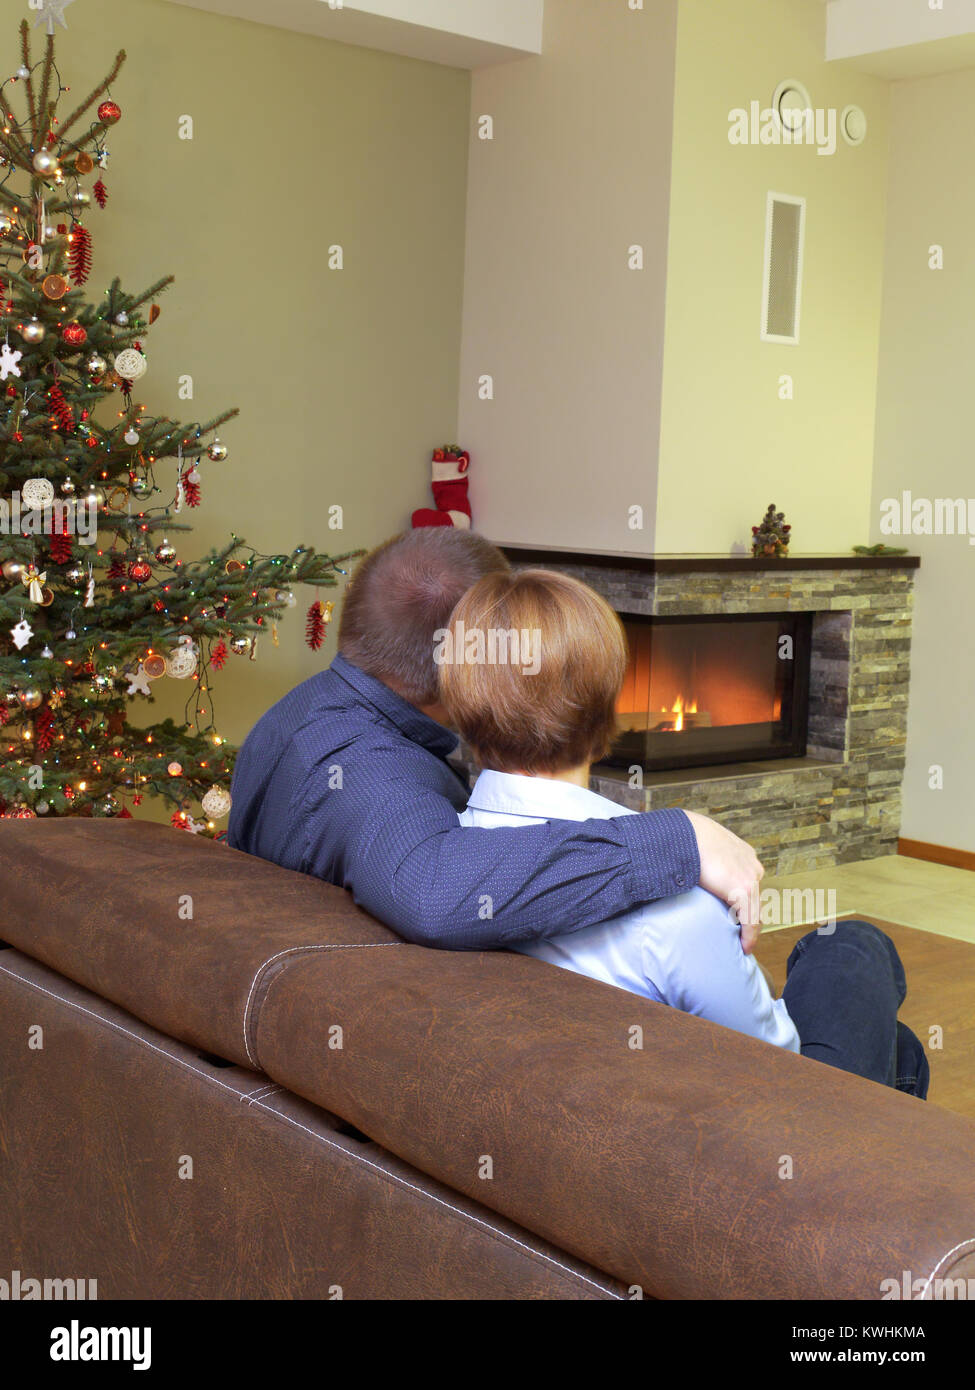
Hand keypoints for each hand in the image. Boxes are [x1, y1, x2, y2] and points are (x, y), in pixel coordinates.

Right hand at [684, 810, 763, 952]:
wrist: (684, 835)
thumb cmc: (686, 838)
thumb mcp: (701, 847)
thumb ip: (707, 859)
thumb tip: (695, 868)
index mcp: (743, 854)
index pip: (749, 884)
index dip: (745, 903)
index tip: (738, 917)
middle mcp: (752, 866)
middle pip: (756, 899)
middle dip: (749, 916)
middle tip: (738, 934)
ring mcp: (751, 877)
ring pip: (755, 911)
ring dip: (749, 928)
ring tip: (741, 943)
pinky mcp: (744, 890)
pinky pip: (750, 919)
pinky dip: (749, 935)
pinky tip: (745, 947)